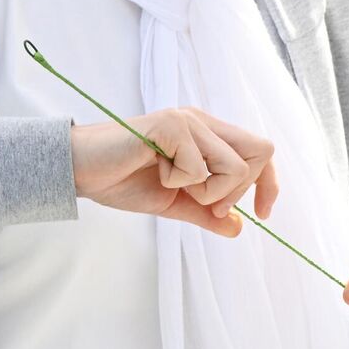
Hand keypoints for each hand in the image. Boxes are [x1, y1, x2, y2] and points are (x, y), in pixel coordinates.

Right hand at [70, 108, 278, 238]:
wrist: (78, 170)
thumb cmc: (122, 180)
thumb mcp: (174, 203)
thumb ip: (206, 213)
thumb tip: (239, 227)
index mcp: (208, 135)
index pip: (261, 152)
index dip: (269, 183)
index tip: (263, 214)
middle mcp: (204, 122)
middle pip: (261, 152)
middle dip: (238, 190)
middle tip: (205, 204)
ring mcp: (189, 120)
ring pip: (235, 165)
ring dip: (207, 190)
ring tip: (172, 184)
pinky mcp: (171, 126)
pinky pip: (199, 167)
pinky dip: (179, 182)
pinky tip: (154, 171)